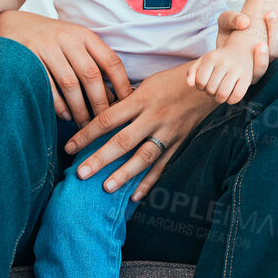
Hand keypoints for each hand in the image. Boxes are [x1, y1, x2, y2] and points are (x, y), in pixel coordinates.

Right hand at [0, 10, 131, 125]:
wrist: (11, 23)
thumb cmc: (49, 39)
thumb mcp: (73, 41)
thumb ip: (91, 61)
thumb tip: (114, 96)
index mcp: (84, 35)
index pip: (110, 61)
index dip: (121, 84)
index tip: (127, 103)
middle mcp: (67, 38)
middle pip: (91, 75)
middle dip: (100, 103)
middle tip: (105, 123)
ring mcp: (46, 47)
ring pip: (70, 83)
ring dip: (79, 108)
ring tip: (84, 125)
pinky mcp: (28, 57)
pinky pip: (47, 85)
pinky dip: (58, 104)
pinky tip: (65, 116)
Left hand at [66, 65, 216, 199]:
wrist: (208, 84)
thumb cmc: (171, 81)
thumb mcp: (146, 84)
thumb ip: (125, 102)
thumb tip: (100, 117)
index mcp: (141, 99)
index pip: (107, 119)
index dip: (86, 134)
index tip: (69, 147)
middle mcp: (153, 117)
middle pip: (122, 141)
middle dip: (99, 159)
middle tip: (81, 174)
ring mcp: (168, 132)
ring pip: (143, 157)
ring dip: (124, 174)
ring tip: (106, 188)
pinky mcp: (179, 143)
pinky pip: (162, 166)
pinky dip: (149, 182)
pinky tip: (135, 196)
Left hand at [188, 43, 253, 103]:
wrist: (241, 52)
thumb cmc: (219, 60)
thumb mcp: (204, 61)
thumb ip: (193, 71)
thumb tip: (189, 84)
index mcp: (211, 57)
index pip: (200, 82)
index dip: (200, 87)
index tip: (205, 83)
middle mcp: (224, 62)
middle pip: (210, 89)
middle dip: (210, 92)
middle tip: (214, 87)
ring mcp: (237, 70)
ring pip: (222, 94)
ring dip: (219, 98)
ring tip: (220, 92)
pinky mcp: (246, 78)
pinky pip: (236, 97)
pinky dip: (230, 100)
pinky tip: (229, 95)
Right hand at [214, 8, 277, 83]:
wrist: (240, 24)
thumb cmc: (229, 27)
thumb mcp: (224, 22)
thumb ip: (230, 20)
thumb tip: (244, 22)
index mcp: (242, 67)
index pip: (256, 73)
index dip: (261, 62)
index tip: (260, 44)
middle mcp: (258, 65)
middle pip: (273, 57)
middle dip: (274, 36)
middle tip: (269, 16)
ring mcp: (269, 57)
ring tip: (273, 12)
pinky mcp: (277, 49)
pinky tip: (277, 14)